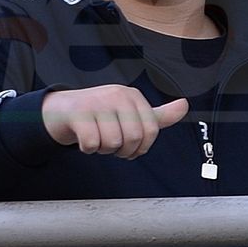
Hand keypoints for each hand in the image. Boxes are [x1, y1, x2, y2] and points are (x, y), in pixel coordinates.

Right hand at [41, 85, 188, 158]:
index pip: (151, 130)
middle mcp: (117, 95)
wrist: (62, 110)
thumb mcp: (131, 113)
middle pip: (133, 138)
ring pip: (112, 142)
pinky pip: (91, 143)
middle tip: (112, 147)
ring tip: (98, 140)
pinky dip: (87, 149)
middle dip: (123, 151)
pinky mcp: (78, 113)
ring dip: (104, 150)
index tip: (131, 150)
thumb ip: (158, 115)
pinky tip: (85, 139)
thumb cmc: (101, 113)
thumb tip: (185, 106)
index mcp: (133, 96)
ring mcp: (97, 102)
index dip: (142, 147)